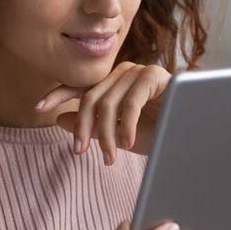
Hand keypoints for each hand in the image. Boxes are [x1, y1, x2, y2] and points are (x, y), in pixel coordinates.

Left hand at [36, 62, 170, 164]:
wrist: (192, 131)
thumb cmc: (159, 131)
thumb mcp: (120, 135)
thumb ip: (92, 127)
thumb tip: (59, 121)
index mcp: (113, 84)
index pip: (80, 87)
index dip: (58, 95)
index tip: (38, 108)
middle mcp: (122, 73)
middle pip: (91, 98)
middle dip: (83, 128)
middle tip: (79, 152)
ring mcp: (138, 71)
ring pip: (109, 103)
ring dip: (107, 134)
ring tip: (109, 158)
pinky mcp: (155, 76)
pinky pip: (131, 102)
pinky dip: (126, 124)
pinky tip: (127, 143)